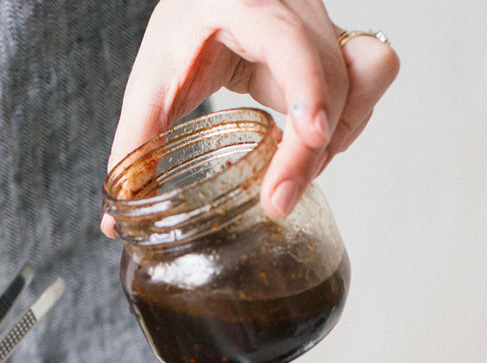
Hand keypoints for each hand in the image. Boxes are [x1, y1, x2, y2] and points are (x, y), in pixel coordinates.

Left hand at [109, 0, 398, 221]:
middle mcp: (296, 8)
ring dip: (337, 136)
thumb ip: (135, 146)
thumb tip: (117, 218)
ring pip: (365, 78)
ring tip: (292, 173)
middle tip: (277, 199)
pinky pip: (369, 80)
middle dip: (310, 148)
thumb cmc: (185, 26)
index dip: (308, 89)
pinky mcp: (336, 46)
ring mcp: (323, 24)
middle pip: (333, 75)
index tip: (311, 136)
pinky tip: (312, 145)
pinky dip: (348, 121)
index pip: (291, 43)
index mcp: (248, 5)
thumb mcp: (152, 80)